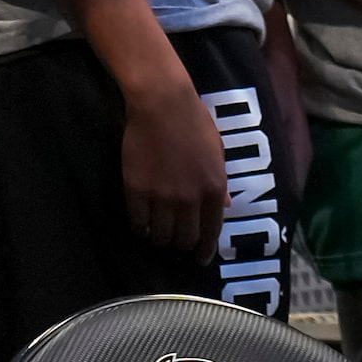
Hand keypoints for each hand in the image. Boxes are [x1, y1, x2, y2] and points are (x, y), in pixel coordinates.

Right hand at [123, 83, 232, 261]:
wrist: (162, 103)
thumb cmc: (194, 121)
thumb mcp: (218, 151)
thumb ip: (220, 182)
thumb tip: (225, 207)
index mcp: (214, 189)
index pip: (211, 232)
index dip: (205, 250)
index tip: (200, 258)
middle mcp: (190, 199)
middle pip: (185, 238)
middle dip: (182, 244)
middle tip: (176, 242)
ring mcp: (162, 196)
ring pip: (160, 235)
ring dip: (159, 238)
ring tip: (156, 234)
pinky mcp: (136, 190)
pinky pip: (137, 221)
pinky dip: (139, 227)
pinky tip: (140, 225)